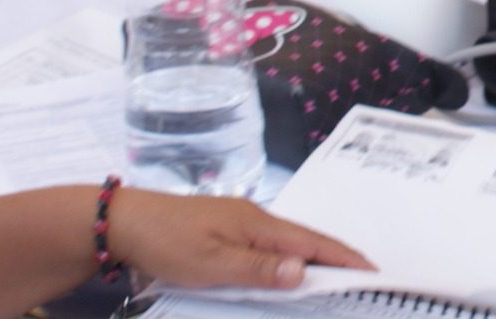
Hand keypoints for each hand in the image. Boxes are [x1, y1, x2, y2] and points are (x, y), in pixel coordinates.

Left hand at [109, 187, 373, 290]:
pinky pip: (267, 242)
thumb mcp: (211, 264)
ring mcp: (239, 220)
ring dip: (311, 256)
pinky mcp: (225, 227)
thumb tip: (305, 271)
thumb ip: (259, 269)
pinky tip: (284, 266)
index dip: (344, 258)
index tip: (372, 271)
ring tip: (332, 273)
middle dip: (336, 256)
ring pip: (286, 240)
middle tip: (361, 275)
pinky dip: (287, 255)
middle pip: (305, 239)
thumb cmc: (166, 242)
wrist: (123, 221)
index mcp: (258, 225)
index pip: (313, 243)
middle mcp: (255, 218)